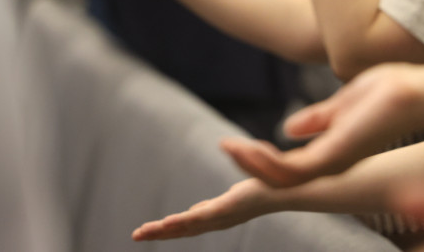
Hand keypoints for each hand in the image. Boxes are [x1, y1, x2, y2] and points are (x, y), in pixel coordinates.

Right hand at [132, 178, 274, 241]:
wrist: (287, 187)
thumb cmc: (264, 190)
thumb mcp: (234, 198)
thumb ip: (216, 205)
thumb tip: (199, 209)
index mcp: (217, 217)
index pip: (187, 226)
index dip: (167, 230)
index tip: (147, 230)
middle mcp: (218, 221)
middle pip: (182, 230)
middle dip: (159, 234)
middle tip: (136, 235)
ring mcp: (221, 216)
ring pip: (187, 226)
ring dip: (164, 231)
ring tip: (143, 232)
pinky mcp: (227, 209)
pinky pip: (200, 217)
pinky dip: (181, 222)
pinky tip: (166, 223)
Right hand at [221, 63, 423, 187]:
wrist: (419, 93)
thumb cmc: (391, 93)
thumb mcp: (344, 106)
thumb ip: (317, 119)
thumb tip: (289, 129)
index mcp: (331, 154)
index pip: (285, 168)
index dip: (256, 161)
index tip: (231, 144)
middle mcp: (328, 165)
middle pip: (276, 183)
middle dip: (245, 174)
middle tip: (223, 149)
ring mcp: (331, 165)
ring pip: (277, 179)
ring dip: (249, 164)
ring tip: (229, 146)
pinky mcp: (334, 159)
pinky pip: (289, 170)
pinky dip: (263, 161)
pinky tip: (246, 145)